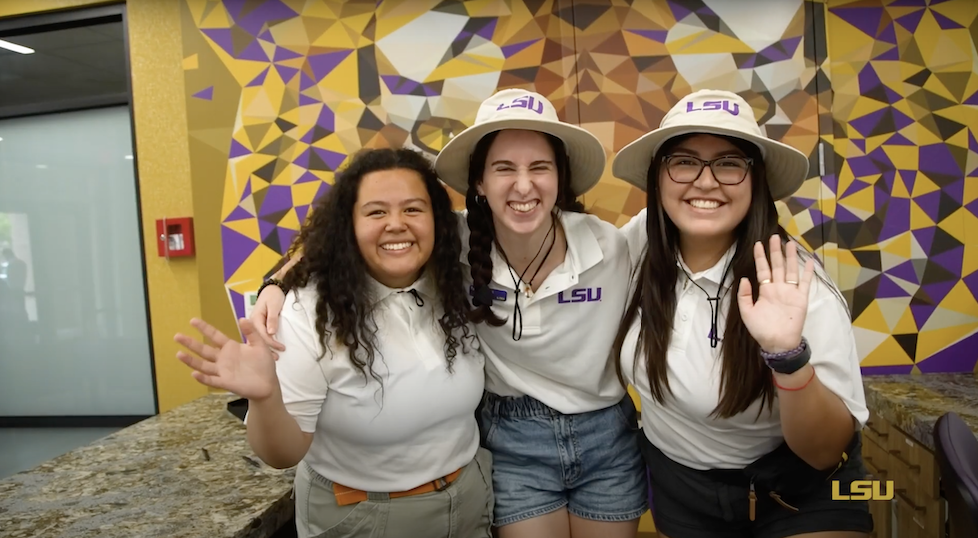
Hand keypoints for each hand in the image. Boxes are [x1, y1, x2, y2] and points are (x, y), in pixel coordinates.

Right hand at [174, 318, 278, 400]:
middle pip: (204, 350)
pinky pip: (211, 380)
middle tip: (177, 336)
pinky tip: (194, 374)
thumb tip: (242, 318)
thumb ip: (251, 332)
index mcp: (231, 347)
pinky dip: (203, 378)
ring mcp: (222, 371)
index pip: (214, 336)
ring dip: (191, 361)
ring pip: (203, 365)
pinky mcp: (225, 382)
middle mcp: (223, 358)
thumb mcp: (260, 345)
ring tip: (179, 354)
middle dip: (190, 343)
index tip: (192, 320)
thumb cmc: (263, 364)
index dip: (204, 328)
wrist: (268, 384)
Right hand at [251, 285, 286, 353]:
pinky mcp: (260, 324)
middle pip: (258, 339)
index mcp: (255, 318)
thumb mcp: (274, 306)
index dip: (271, 342)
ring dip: (266, 348)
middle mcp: (253, 322)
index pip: (261, 334)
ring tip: (275, 357)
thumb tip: (271, 333)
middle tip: (277, 358)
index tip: (281, 348)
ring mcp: (256, 324)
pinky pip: (261, 336)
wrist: (273, 288)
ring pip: (259, 339)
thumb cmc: (273, 296)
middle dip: (267, 349)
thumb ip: (272, 319)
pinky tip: (270, 349)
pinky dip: (266, 343)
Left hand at [737, 235, 814, 352]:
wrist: (778, 343)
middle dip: (775, 251)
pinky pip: (804, 282)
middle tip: (774, 237)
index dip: (760, 257)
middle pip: (777, 265)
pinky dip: (807, 272)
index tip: (758, 244)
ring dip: (790, 257)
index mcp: (765, 290)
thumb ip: (744, 296)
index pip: (762, 269)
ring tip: (790, 243)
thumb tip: (744, 278)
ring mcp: (790, 292)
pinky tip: (809, 260)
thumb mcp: (747, 312)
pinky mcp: (801, 298)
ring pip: (791, 270)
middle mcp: (778, 288)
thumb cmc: (761, 329)